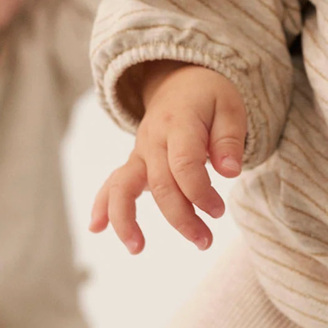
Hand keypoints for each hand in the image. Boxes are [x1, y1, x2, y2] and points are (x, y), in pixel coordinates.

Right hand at [90, 62, 246, 253]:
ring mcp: (140, 151)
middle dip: (180, 217)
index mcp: (179, 123)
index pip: (184, 164)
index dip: (200, 192)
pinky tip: (96, 228)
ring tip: (136, 248)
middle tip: (204, 241)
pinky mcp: (135, 162)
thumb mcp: (230, 107)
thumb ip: (230, 139)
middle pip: (160, 184)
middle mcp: (153, 138)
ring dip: (127, 219)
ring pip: (124, 186)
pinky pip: (114, 183)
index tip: (218, 211)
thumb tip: (230, 172)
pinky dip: (103, 205)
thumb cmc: (210, 97)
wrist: (181, 80)